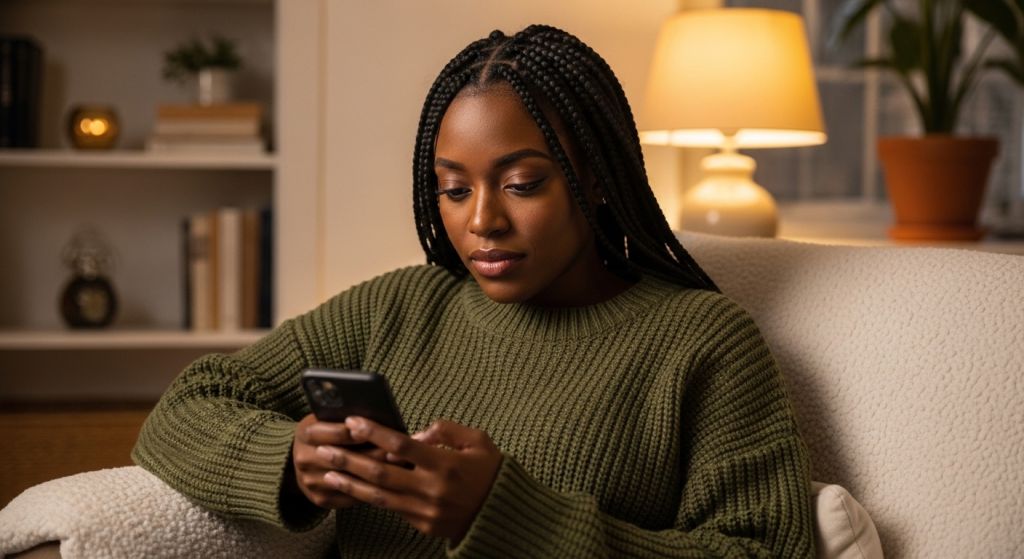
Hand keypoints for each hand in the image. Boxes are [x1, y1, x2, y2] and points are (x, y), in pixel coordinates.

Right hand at [290, 413, 392, 508]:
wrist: (302, 461)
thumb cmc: (325, 433)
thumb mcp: (328, 418)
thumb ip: (346, 417)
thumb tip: (378, 414)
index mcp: (306, 434)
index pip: (333, 433)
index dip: (354, 434)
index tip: (375, 432)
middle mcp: (305, 459)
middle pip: (345, 459)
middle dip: (375, 455)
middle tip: (400, 452)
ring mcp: (311, 482)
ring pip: (350, 480)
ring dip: (378, 475)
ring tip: (402, 467)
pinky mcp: (321, 499)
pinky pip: (351, 497)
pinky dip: (372, 490)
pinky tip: (392, 484)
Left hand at [317, 417, 502, 541]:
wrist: (502, 515)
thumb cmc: (490, 470)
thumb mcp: (478, 440)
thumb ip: (446, 430)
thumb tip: (416, 434)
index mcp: (446, 463)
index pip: (401, 445)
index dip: (375, 432)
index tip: (353, 422)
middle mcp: (432, 489)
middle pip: (381, 473)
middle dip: (349, 460)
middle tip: (324, 449)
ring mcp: (425, 510)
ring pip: (379, 496)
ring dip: (350, 483)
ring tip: (327, 472)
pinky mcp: (422, 525)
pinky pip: (391, 508)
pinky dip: (369, 497)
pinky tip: (351, 488)